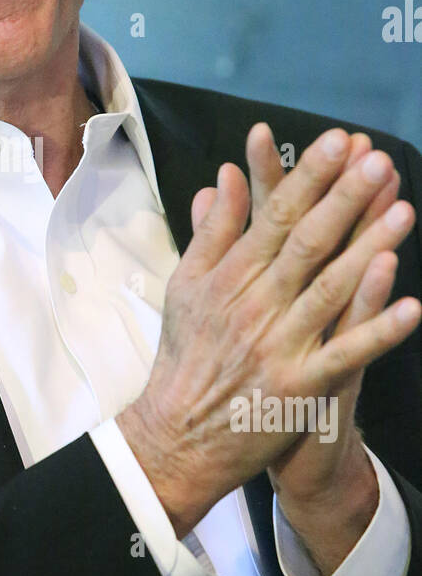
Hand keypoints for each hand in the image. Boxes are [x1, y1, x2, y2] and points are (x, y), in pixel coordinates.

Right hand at [118, 128, 419, 538]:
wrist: (178, 434)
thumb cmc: (185, 356)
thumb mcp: (186, 285)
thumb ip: (211, 230)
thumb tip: (222, 176)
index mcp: (230, 275)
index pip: (274, 214)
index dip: (309, 176)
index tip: (338, 141)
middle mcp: (256, 303)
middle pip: (307, 242)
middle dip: (345, 198)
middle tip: (378, 161)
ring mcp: (279, 344)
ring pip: (331, 289)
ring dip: (370, 249)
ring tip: (404, 212)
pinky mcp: (299, 386)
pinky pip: (345, 355)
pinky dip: (378, 332)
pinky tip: (412, 308)